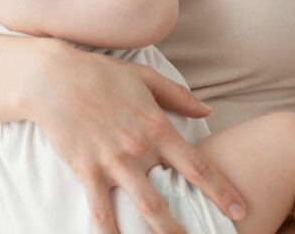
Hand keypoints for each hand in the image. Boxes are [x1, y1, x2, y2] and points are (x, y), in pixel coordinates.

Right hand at [23, 39, 246, 233]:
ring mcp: (112, 163)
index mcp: (157, 127)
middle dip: (192, 226)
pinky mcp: (87, 171)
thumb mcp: (146, 79)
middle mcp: (139, 149)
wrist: (55, 79)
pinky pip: (100, 212)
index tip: (239, 209)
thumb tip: (207, 112)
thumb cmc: (103, 75)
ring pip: (143, 209)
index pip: (197, 166)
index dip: (221, 191)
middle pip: (172, 198)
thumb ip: (179, 97)